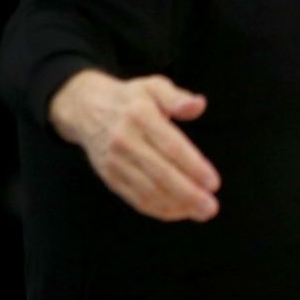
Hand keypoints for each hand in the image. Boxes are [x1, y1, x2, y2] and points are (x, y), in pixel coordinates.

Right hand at [49, 70, 221, 221]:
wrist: (87, 109)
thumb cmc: (132, 99)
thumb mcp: (154, 86)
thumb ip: (177, 97)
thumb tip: (198, 105)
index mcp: (140, 115)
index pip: (171, 146)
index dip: (193, 166)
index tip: (213, 183)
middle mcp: (125, 140)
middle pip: (160, 173)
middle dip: (188, 194)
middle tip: (211, 207)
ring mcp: (115, 161)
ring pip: (148, 190)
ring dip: (176, 206)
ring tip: (201, 213)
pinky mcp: (110, 176)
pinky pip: (135, 198)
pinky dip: (158, 209)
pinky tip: (180, 212)